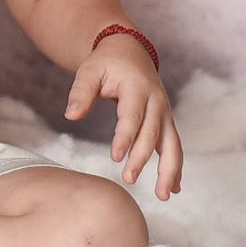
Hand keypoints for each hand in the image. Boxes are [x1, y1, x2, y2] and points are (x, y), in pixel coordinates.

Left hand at [65, 37, 183, 200]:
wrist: (130, 51)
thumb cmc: (107, 62)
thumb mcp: (90, 69)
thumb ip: (80, 91)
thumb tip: (70, 114)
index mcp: (137, 87)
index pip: (132, 116)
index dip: (125, 137)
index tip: (115, 157)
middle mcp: (156, 101)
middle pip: (152, 133)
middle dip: (142, 158)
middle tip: (128, 179)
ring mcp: (164, 112)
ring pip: (171, 144)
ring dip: (169, 170)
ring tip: (163, 195)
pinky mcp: (166, 122)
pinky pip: (173, 146)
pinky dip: (175, 167)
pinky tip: (174, 188)